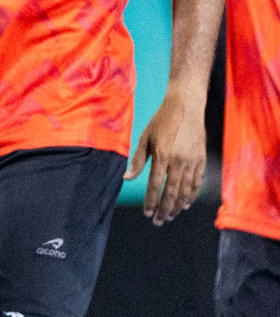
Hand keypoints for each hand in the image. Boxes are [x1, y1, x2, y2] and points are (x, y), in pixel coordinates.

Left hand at [125, 83, 206, 225]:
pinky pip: (197, 183)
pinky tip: (185, 204)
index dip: (151, 201)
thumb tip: (126, 178)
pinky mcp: (202, 160)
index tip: (147, 213)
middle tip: (158, 221)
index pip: (155, 185)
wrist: (186, 107)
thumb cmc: (161, 121)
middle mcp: (179, 161)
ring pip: (185, 191)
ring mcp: (193, 162)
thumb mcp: (145, 138)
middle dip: (164, 209)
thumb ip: (137, 160)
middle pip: (171, 192)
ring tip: (169, 216)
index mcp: (162, 155)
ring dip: (177, 206)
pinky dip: (191, 195)